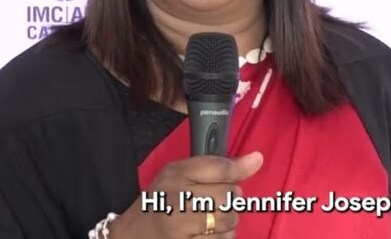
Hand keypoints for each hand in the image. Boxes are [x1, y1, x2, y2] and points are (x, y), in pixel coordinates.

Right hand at [109, 151, 262, 238]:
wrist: (133, 235)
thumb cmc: (163, 202)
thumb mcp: (180, 175)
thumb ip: (217, 166)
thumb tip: (257, 159)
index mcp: (176, 174)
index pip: (220, 168)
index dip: (239, 169)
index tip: (248, 167)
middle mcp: (177, 198)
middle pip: (229, 195)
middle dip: (232, 199)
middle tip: (219, 202)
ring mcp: (180, 226)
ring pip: (228, 220)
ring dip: (228, 222)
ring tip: (213, 220)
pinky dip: (221, 238)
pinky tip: (209, 234)